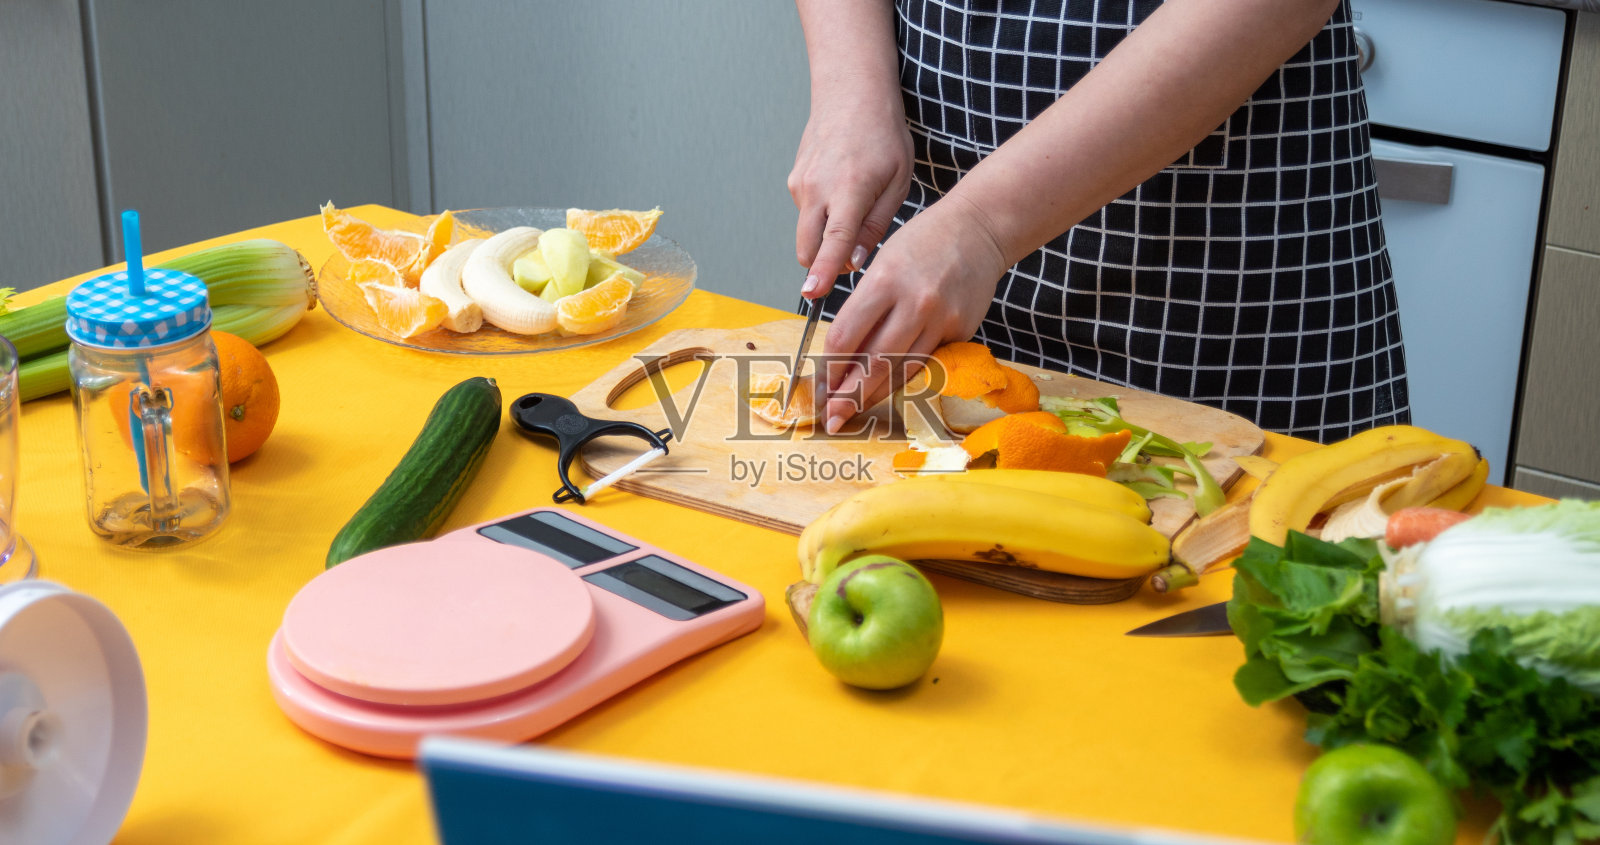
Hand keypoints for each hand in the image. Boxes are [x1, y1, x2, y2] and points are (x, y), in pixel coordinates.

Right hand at [787, 96, 913, 299]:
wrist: (851, 92)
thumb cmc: (883, 134)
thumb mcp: (897, 181)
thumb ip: (876, 225)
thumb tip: (855, 261)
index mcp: (849, 188)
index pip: (833, 240)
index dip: (824, 271)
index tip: (812, 293)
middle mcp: (817, 187)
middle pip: (807, 247)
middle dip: (821, 265)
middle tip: (847, 262)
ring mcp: (800, 183)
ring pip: (807, 232)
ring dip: (825, 236)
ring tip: (855, 205)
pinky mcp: (793, 180)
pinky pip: (806, 213)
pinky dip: (821, 216)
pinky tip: (842, 191)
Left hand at [818, 194, 1009, 433]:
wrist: (977, 229)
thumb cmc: (922, 242)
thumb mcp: (882, 262)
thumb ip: (864, 306)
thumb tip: (841, 352)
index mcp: (884, 280)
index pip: (846, 336)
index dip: (830, 367)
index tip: (822, 384)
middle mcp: (914, 302)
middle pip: (874, 362)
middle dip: (849, 396)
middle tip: (833, 419)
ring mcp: (941, 319)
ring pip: (902, 370)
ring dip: (876, 395)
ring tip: (856, 412)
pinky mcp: (961, 330)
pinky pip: (927, 362)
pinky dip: (905, 378)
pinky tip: (889, 389)